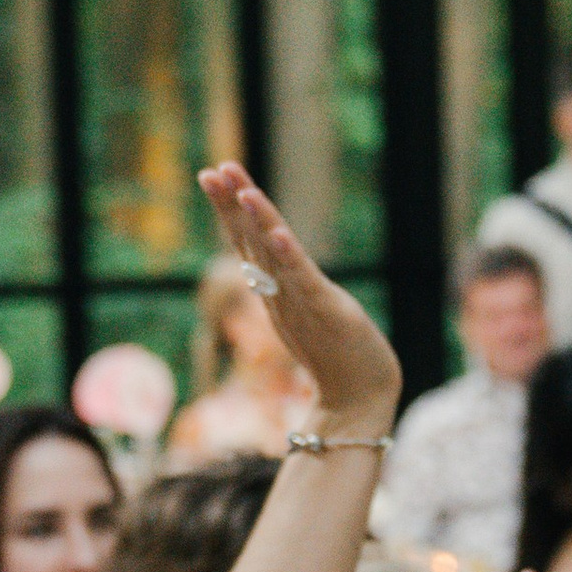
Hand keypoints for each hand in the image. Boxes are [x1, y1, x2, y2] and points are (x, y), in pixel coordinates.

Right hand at [197, 162, 399, 438]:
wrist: (358, 400)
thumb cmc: (338, 356)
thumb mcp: (307, 314)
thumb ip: (289, 288)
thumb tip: (276, 260)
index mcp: (275, 292)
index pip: (247, 242)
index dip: (230, 209)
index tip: (214, 173)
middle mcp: (280, 295)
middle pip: (250, 243)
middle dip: (232, 206)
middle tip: (212, 171)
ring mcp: (300, 304)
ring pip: (273, 257)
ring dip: (258, 222)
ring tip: (244, 190)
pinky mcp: (326, 312)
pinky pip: (303, 280)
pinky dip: (289, 256)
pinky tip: (278, 232)